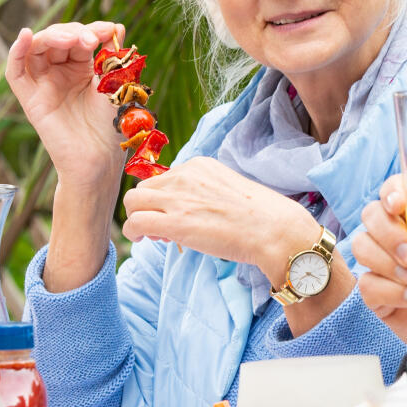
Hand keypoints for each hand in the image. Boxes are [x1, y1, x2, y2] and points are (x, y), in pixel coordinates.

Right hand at [6, 21, 130, 192]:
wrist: (100, 159)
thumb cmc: (111, 126)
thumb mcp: (116, 83)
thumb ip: (113, 54)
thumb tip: (116, 25)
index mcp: (82, 67)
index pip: (79, 37)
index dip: (92, 29)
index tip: (108, 31)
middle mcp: (60, 72)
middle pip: (57, 38)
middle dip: (73, 33)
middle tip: (90, 40)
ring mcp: (43, 84)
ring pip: (36, 48)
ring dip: (51, 36)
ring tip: (71, 39)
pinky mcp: (29, 99)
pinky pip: (15, 71)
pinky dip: (17, 51)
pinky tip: (26, 36)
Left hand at [121, 159, 318, 272]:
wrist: (274, 230)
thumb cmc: (261, 215)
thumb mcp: (229, 188)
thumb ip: (205, 192)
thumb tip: (191, 209)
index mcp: (198, 165)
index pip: (165, 178)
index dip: (165, 198)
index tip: (176, 215)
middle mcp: (184, 176)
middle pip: (144, 187)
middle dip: (148, 207)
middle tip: (162, 227)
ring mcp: (177, 199)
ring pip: (133, 202)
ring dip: (137, 217)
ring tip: (152, 234)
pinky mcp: (173, 223)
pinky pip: (134, 222)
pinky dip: (132, 232)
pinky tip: (143, 240)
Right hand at [352, 175, 406, 389]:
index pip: (402, 188)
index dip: (393, 189)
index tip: (399, 205)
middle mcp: (406, 239)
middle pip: (372, 213)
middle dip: (386, 230)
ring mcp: (390, 268)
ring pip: (361, 244)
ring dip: (383, 260)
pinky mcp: (382, 297)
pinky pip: (366, 283)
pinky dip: (387, 291)